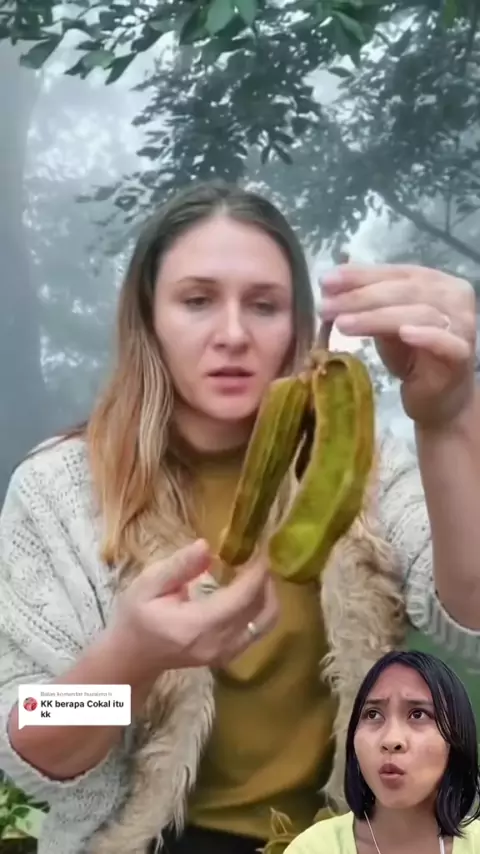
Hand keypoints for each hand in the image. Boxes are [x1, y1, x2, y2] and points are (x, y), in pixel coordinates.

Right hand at [109, 540, 277, 681]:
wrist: (133, 656)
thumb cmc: (137, 617)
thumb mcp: (147, 584)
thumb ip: (178, 566)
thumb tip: (206, 546)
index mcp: (197, 625)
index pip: (242, 598)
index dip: (257, 572)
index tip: (262, 547)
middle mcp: (218, 644)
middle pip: (262, 611)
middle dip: (267, 580)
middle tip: (260, 555)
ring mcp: (226, 654)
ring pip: (265, 624)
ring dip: (269, 595)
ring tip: (257, 571)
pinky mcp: (229, 656)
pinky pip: (258, 632)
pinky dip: (261, 609)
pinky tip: (250, 591)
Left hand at [320, 263, 476, 427]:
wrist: (437, 397)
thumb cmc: (411, 356)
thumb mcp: (384, 325)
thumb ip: (366, 304)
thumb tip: (329, 287)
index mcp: (436, 282)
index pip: (395, 273)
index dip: (360, 275)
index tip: (325, 282)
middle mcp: (454, 297)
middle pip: (406, 290)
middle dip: (361, 297)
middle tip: (326, 307)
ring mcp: (463, 325)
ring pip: (420, 313)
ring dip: (378, 317)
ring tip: (343, 325)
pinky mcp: (461, 355)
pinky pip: (446, 342)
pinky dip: (426, 335)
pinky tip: (403, 334)